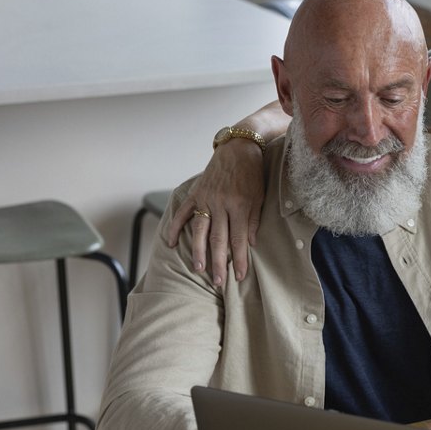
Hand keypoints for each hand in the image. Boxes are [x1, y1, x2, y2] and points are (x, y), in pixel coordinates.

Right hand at [166, 141, 265, 286]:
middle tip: (218, 281)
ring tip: (198, 269)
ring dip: (198, 251)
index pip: (239, 239)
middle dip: (219, 262)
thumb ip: (254, 220)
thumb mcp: (260, 196)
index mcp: (240, 205)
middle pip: (219, 239)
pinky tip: (170, 243)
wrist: (238, 148)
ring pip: (199, 230)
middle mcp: (221, 204)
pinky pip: (183, 212)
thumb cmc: (252, 174)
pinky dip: (174, 227)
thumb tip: (251, 244)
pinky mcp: (195, 193)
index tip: (240, 277)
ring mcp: (206, 198)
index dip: (240, 259)